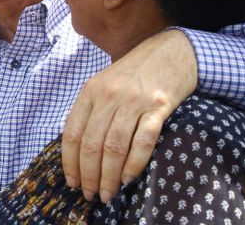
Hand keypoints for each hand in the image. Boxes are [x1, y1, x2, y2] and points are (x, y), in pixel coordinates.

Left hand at [62, 29, 196, 202]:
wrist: (173, 50)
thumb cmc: (137, 71)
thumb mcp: (106, 83)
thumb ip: (92, 109)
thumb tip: (80, 151)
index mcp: (91, 90)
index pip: (73, 132)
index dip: (70, 162)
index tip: (72, 182)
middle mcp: (110, 95)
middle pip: (92, 144)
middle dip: (89, 175)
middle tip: (91, 195)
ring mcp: (134, 100)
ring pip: (114, 147)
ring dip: (109, 176)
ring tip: (108, 193)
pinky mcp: (159, 106)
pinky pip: (142, 141)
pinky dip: (134, 164)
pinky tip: (128, 179)